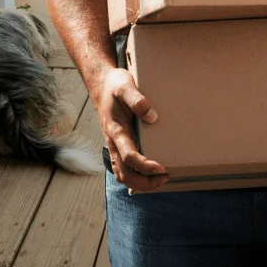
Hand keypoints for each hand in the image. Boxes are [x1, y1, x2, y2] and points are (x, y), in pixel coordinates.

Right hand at [93, 66, 169, 192]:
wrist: (101, 84)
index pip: (130, 157)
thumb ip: (137, 100)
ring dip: (140, 182)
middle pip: (125, 174)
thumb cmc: (114, 85)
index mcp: (116, 130)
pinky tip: (148, 173)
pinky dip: (135, 176)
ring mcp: (114, 145)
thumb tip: (152, 117)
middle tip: (165, 177)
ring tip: (160, 178)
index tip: (162, 168)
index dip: (146, 166)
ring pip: (122, 175)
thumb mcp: (125, 86)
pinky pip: (122, 168)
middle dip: (145, 182)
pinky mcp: (117, 144)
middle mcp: (113, 142)